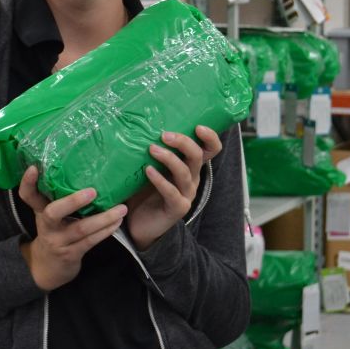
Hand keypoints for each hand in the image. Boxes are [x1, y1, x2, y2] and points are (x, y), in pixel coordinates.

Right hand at [18, 166, 126, 291]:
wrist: (48, 267)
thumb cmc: (55, 231)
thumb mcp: (50, 214)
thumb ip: (57, 195)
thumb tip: (83, 165)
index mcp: (40, 211)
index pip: (27, 195)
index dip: (28, 183)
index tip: (34, 168)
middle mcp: (46, 225)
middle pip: (53, 212)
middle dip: (72, 201)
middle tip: (93, 191)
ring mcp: (58, 241)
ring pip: (80, 229)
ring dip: (103, 218)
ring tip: (121, 208)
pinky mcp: (70, 253)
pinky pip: (90, 241)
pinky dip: (105, 231)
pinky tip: (117, 222)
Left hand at [126, 125, 222, 251]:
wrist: (139, 223)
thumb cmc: (144, 190)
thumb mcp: (151, 165)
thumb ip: (152, 150)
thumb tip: (138, 124)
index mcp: (190, 166)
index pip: (210, 149)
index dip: (210, 137)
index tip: (198, 126)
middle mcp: (193, 179)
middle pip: (197, 156)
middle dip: (183, 142)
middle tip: (164, 135)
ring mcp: (186, 195)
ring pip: (185, 173)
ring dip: (169, 158)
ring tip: (152, 149)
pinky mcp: (177, 208)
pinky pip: (171, 192)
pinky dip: (160, 180)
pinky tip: (148, 171)